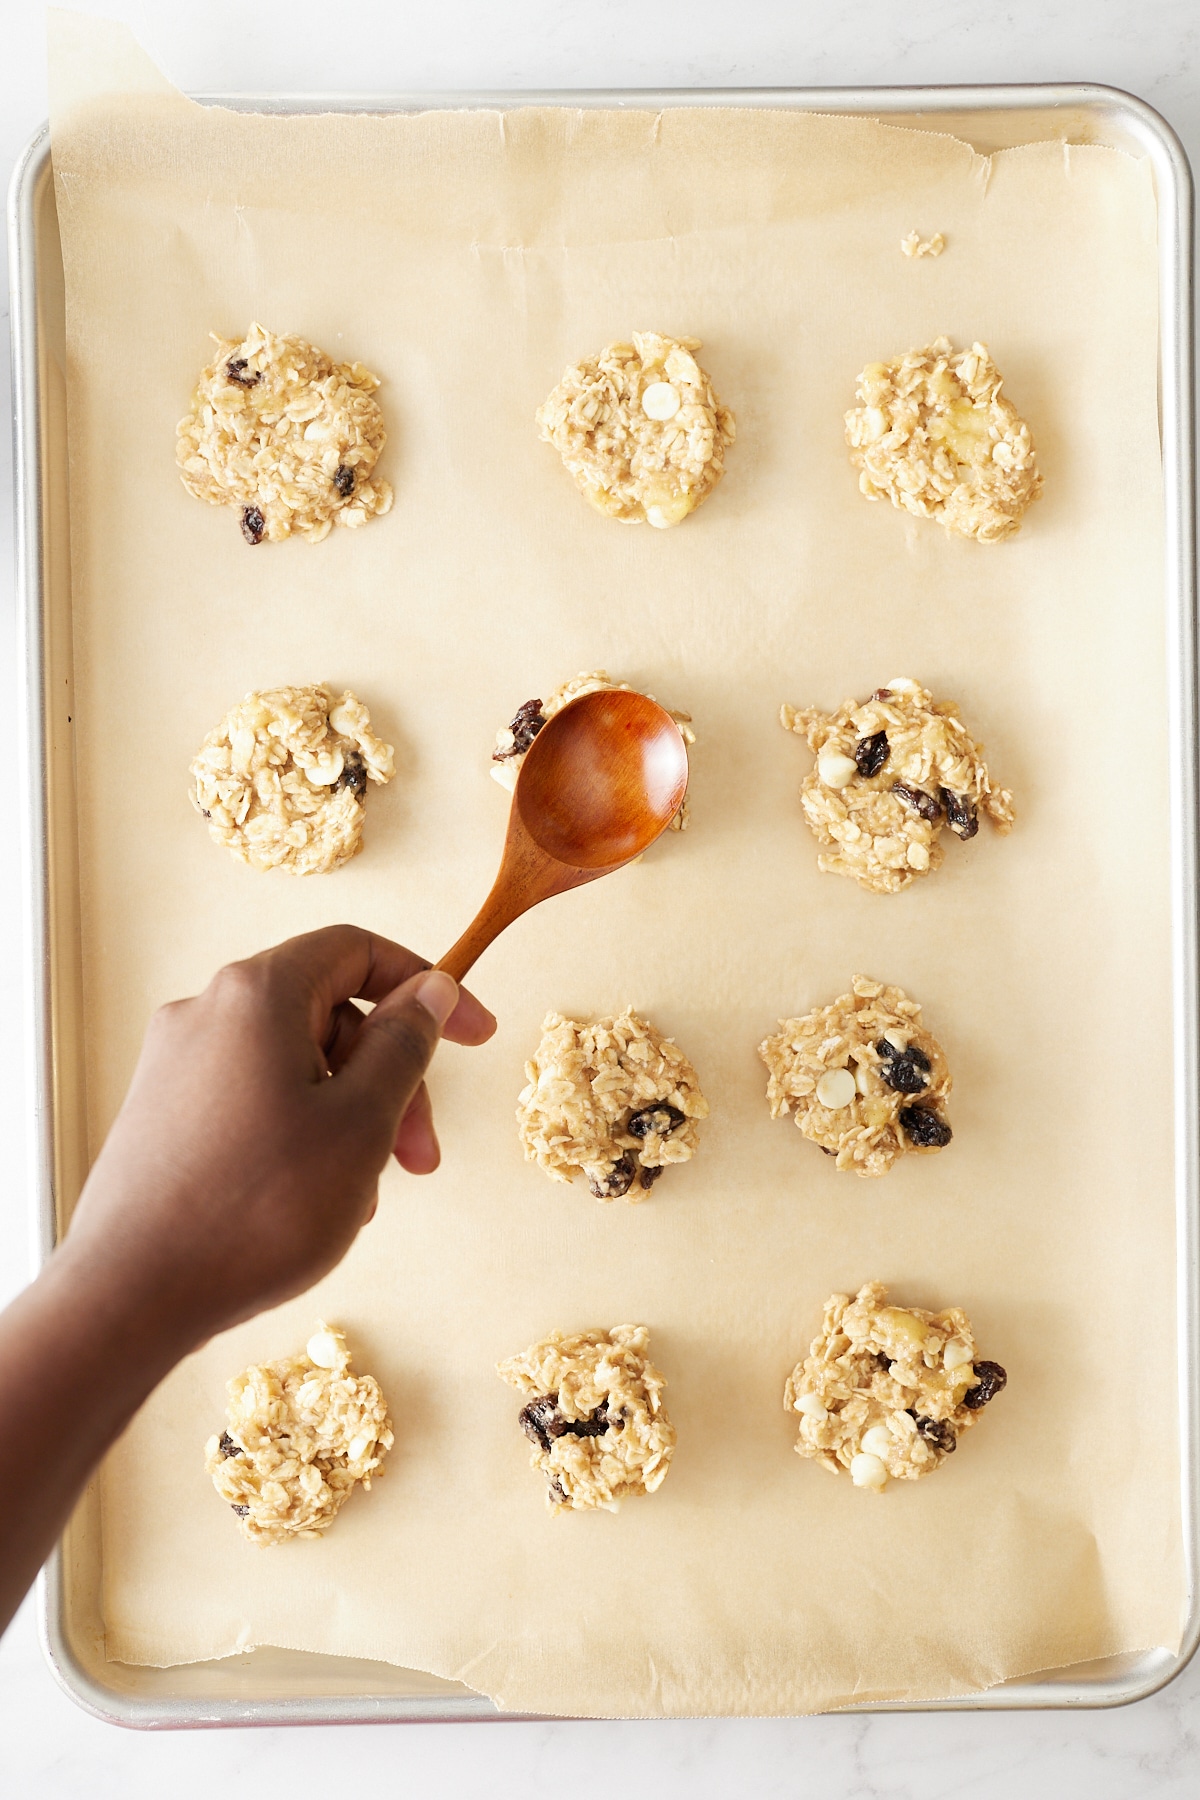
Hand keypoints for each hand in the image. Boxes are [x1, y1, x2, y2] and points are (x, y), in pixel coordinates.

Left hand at [59, 925, 494, 1356]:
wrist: (130, 1297)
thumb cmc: (255, 1208)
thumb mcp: (361, 1122)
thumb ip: (404, 1045)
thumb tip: (429, 990)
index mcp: (257, 994)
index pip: (357, 952)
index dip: (426, 986)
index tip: (476, 1036)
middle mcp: (207, 1013)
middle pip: (329, 1014)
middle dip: (389, 1077)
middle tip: (420, 1154)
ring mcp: (177, 1066)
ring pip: (295, 1065)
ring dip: (348, 1116)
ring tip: (363, 1194)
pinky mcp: (162, 1116)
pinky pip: (255, 1100)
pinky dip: (301, 1134)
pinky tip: (314, 1201)